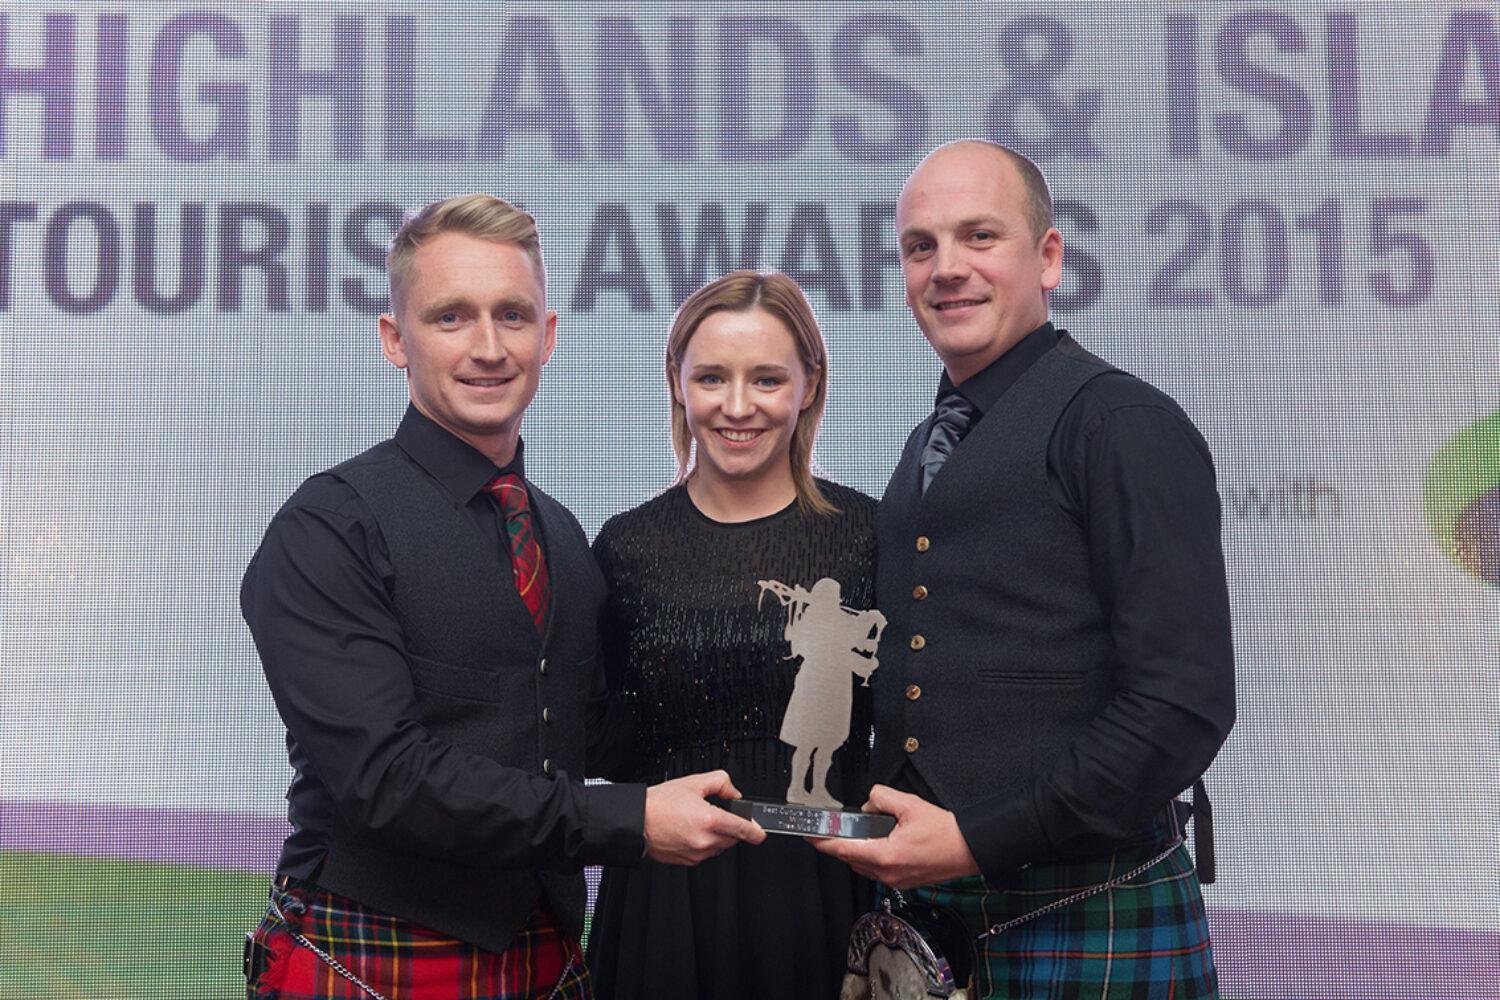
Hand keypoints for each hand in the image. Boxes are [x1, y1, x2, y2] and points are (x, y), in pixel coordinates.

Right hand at [643, 770, 765, 864]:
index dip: (755, 831)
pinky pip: (705, 853)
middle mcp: (705, 840)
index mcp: (709, 820)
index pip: (742, 829)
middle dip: (730, 827)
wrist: (636, 822)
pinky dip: (704, 843)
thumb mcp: (694, 782)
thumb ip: (721, 782)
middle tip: (714, 814)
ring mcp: (696, 853)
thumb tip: (734, 793)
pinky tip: (689, 831)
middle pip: (732, 838)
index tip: (760, 833)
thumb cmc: (659, 803)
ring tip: (697, 821)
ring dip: (717, 836)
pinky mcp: (688, 861)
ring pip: (719, 846)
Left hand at [811, 784, 978, 888]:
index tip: (810, 836)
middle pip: (851, 858)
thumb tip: (869, 801)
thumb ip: (882, 797)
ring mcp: (896, 879)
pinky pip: (878, 870)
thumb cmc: (946, 833)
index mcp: (885, 855)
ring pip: (864, 866)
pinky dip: (873, 857)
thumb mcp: (910, 805)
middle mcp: (888, 872)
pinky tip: (880, 843)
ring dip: (858, 851)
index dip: (822, 842)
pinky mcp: (904, 881)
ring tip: (860, 834)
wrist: (968, 848)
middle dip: (841, 843)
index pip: (842, 849)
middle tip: (835, 830)